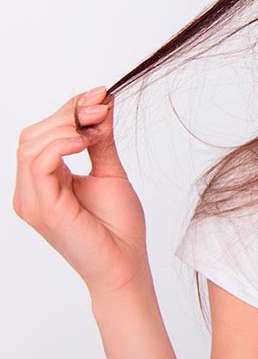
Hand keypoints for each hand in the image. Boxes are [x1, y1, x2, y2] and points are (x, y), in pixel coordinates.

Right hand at [13, 87, 149, 297]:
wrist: (126, 264)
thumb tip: (102, 101)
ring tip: (96, 129)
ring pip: (31, 145)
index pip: (42, 134)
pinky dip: (61, 144)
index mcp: (43, 181)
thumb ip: (101, 139)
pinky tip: (85, 141)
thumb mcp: (109, 172)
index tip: (101, 94)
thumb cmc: (119, 227)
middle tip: (101, 108)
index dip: (69, 109)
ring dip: (66, 126)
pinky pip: (39, 164)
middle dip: (68, 114)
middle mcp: (30, 190)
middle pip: (32, 134)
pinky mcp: (42, 208)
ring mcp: (32, 200)